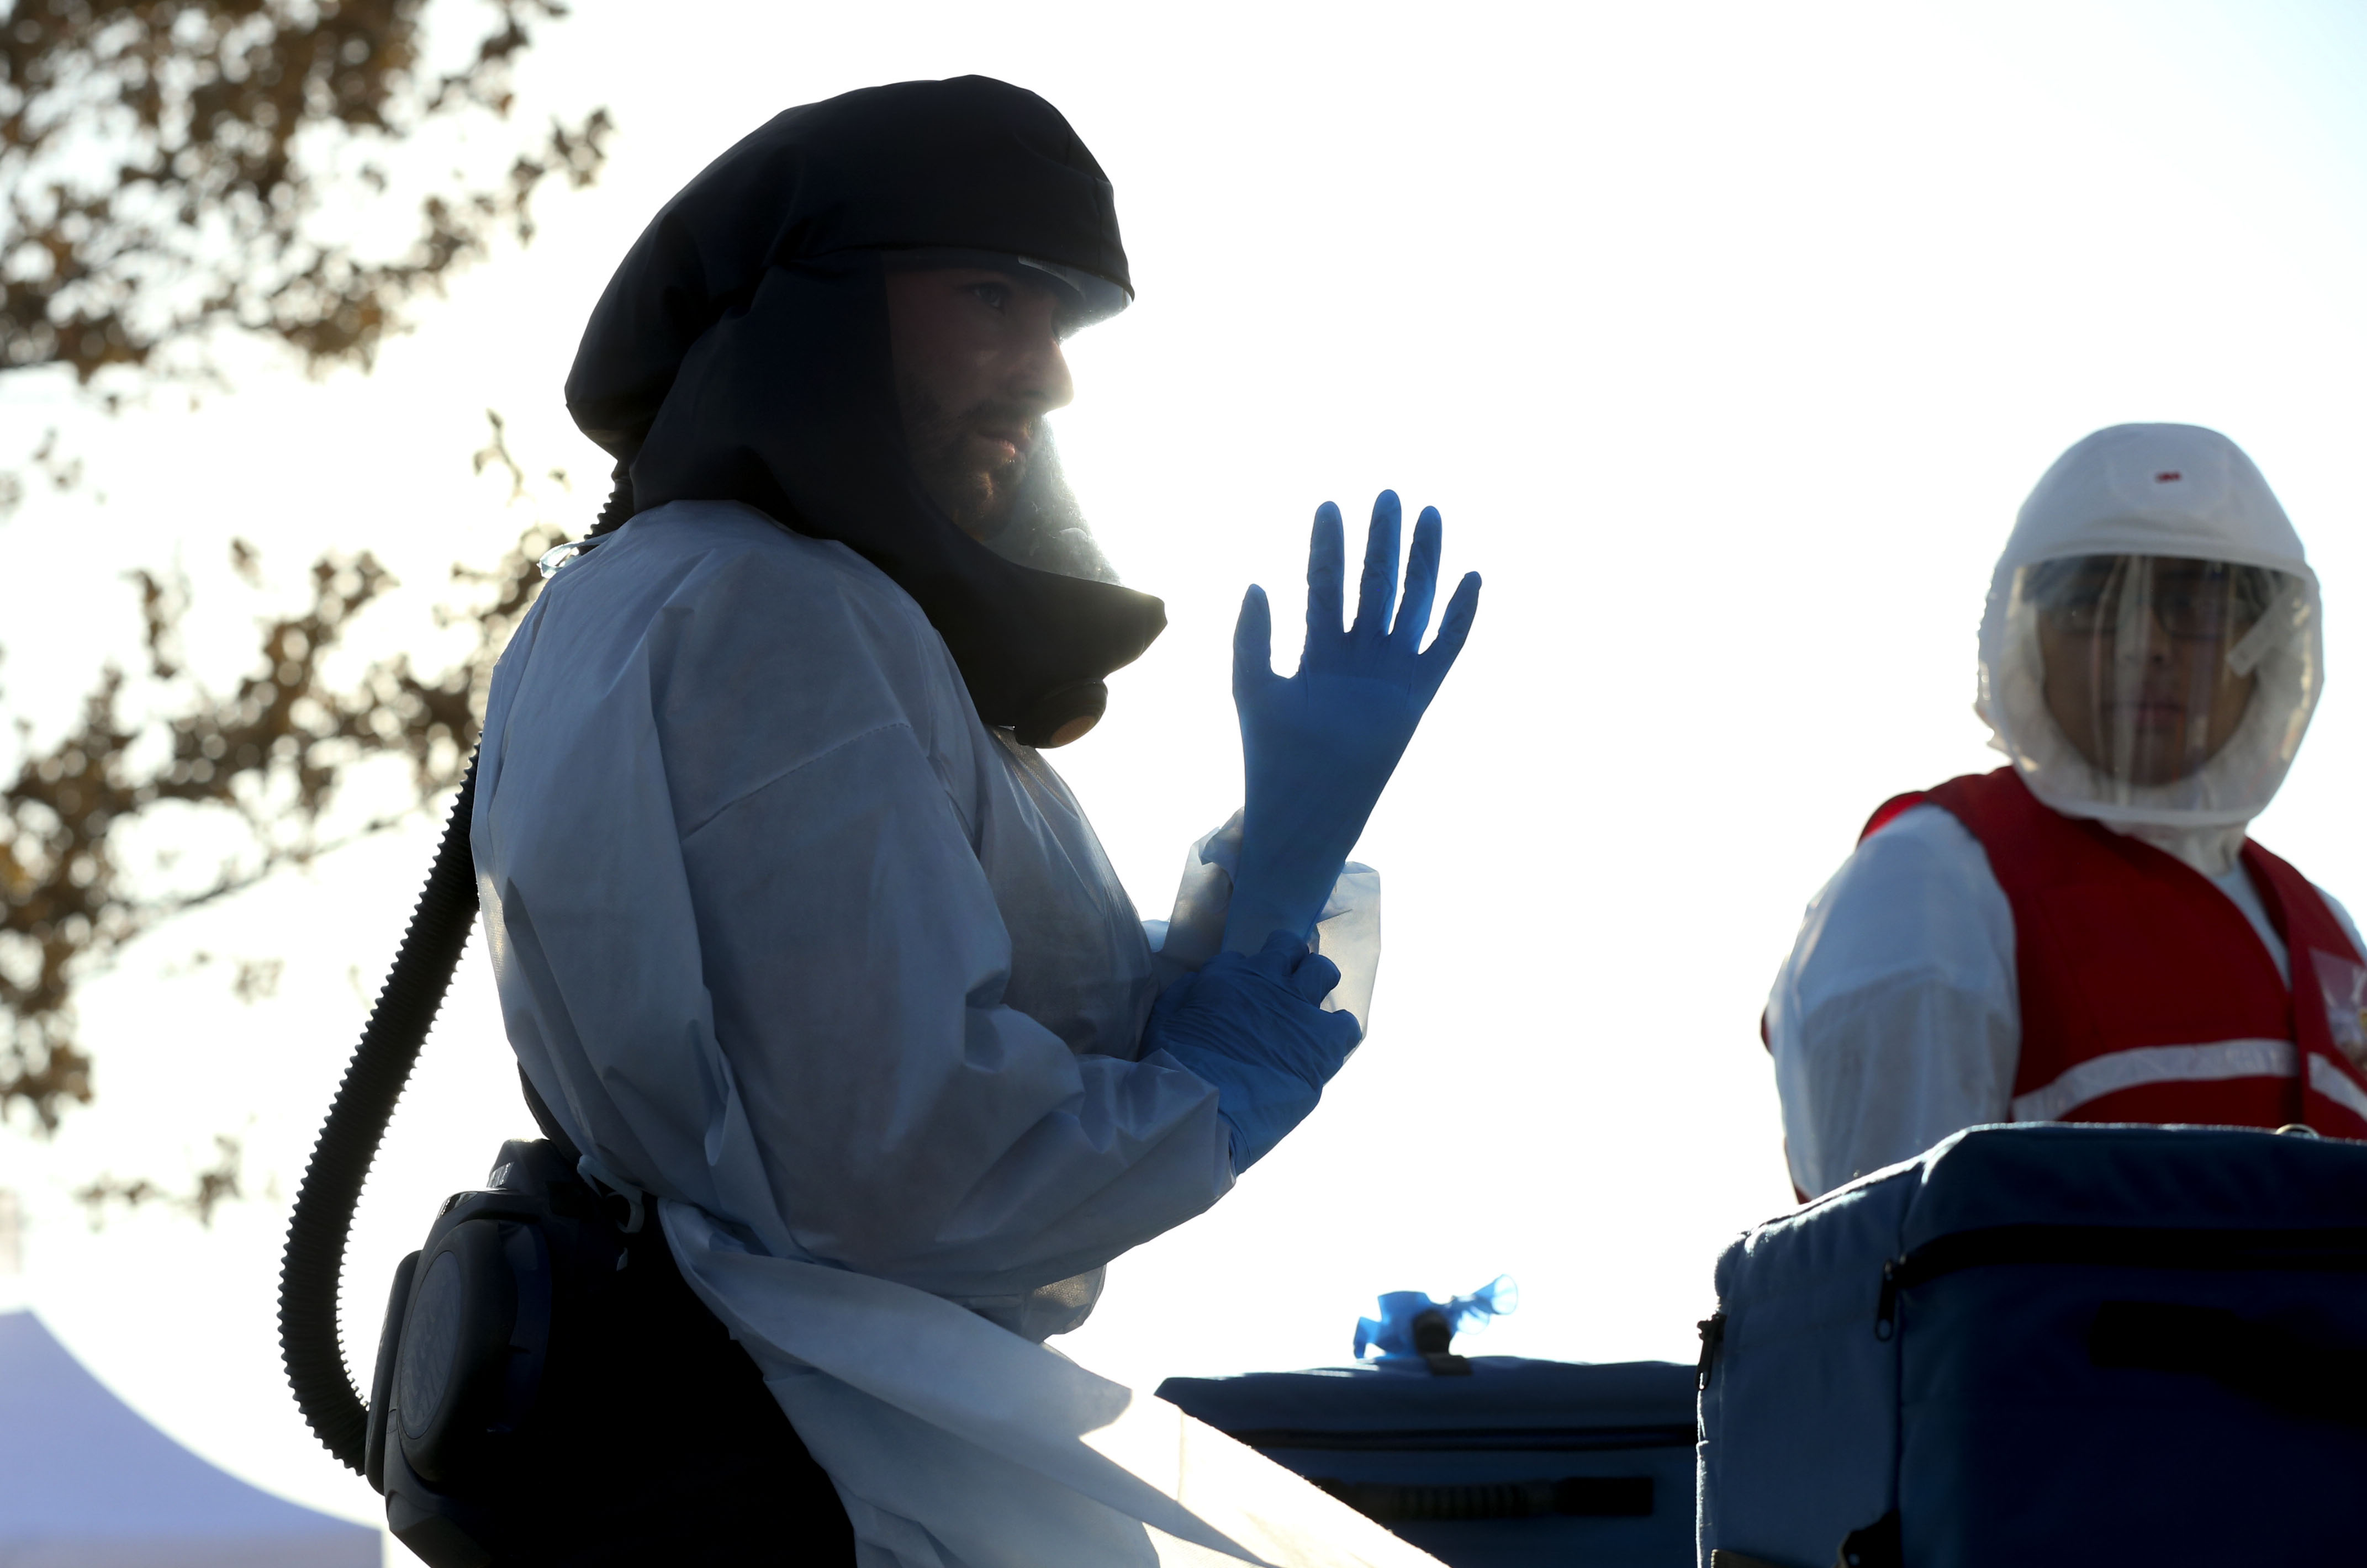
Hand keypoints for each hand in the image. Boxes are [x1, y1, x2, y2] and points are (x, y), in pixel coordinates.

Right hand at [1142, 931, 1364, 1170]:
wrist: (1203, 1110)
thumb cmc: (1175, 1071)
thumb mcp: (1163, 1021)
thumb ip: (1183, 995)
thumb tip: (1198, 982)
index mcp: (1226, 976)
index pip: (1239, 959)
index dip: (1241, 977)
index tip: (1240, 996)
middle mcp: (1266, 981)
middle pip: (1289, 947)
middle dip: (1288, 958)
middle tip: (1284, 982)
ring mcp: (1298, 1009)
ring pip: (1323, 971)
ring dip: (1317, 982)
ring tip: (1308, 1007)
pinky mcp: (1323, 1042)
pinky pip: (1347, 1023)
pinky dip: (1338, 1030)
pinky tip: (1325, 1045)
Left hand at [1222, 491, 1479, 950]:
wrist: (1302, 811)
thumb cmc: (1270, 757)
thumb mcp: (1252, 686)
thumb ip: (1252, 636)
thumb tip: (1258, 581)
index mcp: (1318, 651)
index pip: (1325, 585)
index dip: (1327, 548)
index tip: (1329, 506)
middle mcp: (1357, 657)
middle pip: (1374, 585)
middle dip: (1380, 541)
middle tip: (1386, 494)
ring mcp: (1389, 675)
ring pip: (1410, 605)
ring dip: (1421, 561)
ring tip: (1428, 513)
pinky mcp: (1416, 698)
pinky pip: (1444, 650)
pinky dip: (1459, 617)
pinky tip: (1472, 578)